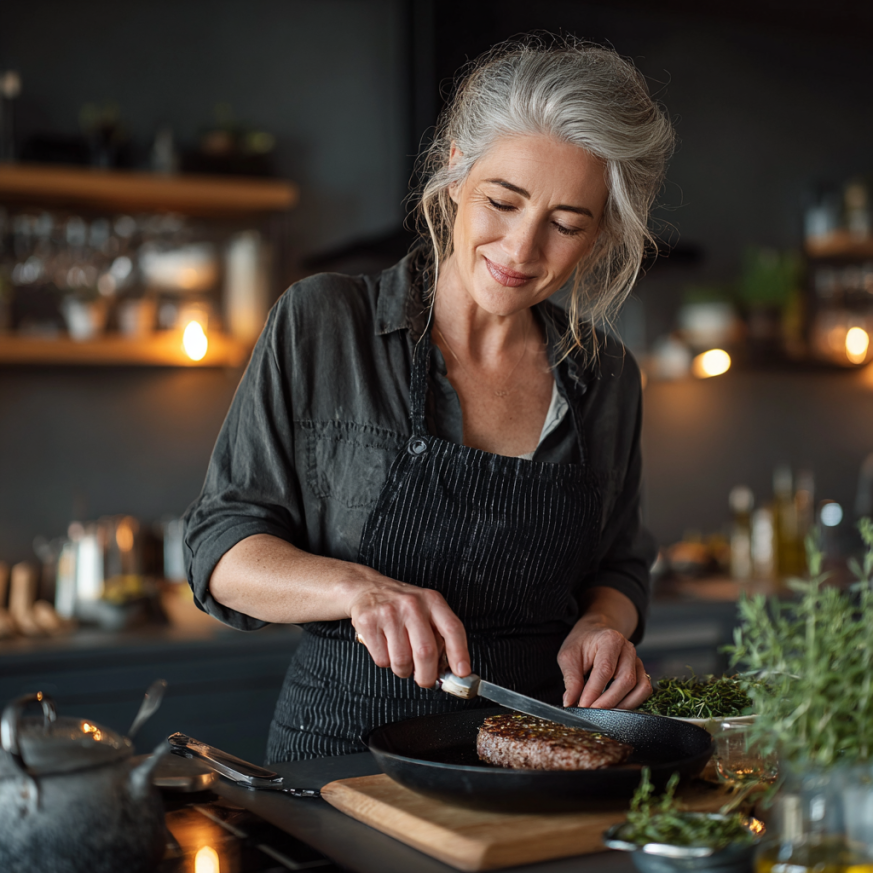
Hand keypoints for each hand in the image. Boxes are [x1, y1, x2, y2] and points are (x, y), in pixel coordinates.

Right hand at [347, 574, 469, 688]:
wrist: (366, 588)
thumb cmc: (400, 605)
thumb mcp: (425, 609)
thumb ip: (438, 634)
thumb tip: (448, 669)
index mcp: (431, 600)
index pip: (452, 628)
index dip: (460, 653)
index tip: (462, 672)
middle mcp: (411, 604)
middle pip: (426, 652)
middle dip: (427, 675)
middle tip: (425, 680)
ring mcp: (388, 613)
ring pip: (402, 661)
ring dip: (404, 670)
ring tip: (401, 658)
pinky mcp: (368, 623)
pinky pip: (382, 660)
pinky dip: (385, 662)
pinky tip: (385, 648)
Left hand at [557, 616, 651, 709]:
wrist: (594, 634)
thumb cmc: (581, 644)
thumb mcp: (569, 656)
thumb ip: (571, 679)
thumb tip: (570, 702)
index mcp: (610, 640)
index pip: (605, 670)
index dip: (594, 691)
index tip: (582, 706)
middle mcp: (628, 649)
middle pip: (625, 680)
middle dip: (608, 701)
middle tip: (591, 712)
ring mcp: (637, 661)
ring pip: (639, 688)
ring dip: (621, 705)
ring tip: (603, 712)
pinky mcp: (641, 672)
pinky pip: (644, 691)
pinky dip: (632, 703)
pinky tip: (615, 708)